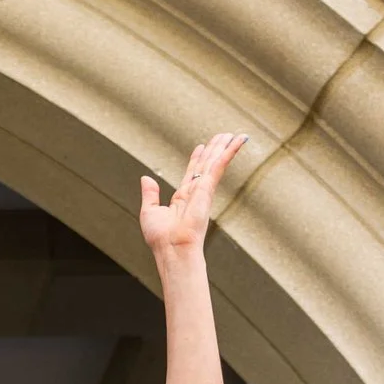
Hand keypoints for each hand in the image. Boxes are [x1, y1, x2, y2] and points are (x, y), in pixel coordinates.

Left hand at [138, 131, 245, 273]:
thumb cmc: (161, 239)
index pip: (192, 174)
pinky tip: (237, 142)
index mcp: (182, 198)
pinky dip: (228, 152)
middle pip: (206, 165)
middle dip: (215, 150)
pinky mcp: (208, 189)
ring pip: (215, 163)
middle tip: (224, 135)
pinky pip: (219, 166)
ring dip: (225, 148)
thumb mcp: (149, 212)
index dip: (196, 159)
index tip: (201, 147)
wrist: (172, 250)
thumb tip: (146, 178)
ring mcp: (204, 191)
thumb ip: (150, 194)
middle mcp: (195, 193)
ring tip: (234, 134)